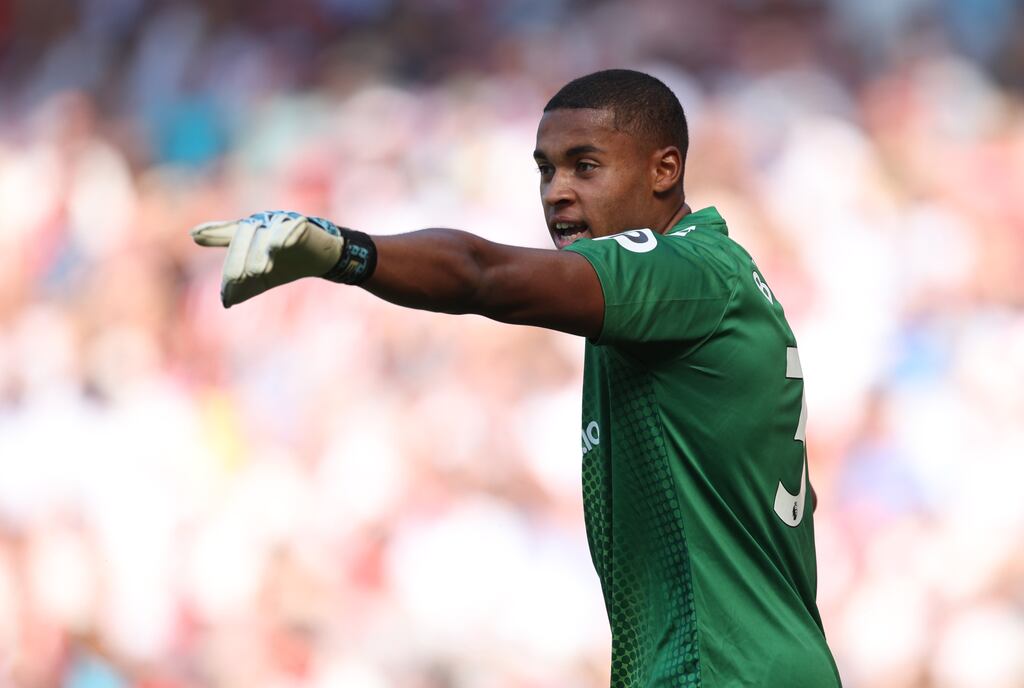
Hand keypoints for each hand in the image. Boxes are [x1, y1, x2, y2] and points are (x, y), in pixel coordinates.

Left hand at [190, 211, 344, 306]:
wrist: (321, 258)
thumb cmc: (287, 263)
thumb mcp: (260, 275)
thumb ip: (241, 282)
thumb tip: (225, 300)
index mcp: (251, 232)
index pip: (232, 233)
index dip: (214, 232)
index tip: (195, 235)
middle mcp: (264, 223)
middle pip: (244, 233)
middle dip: (238, 259)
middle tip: (236, 281)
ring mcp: (283, 222)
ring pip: (265, 234)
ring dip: (259, 253)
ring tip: (258, 272)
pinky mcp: (302, 225)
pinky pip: (290, 228)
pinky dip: (284, 237)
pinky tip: (279, 248)